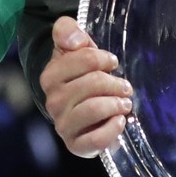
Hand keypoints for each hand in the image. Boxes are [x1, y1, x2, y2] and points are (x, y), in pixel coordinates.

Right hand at [39, 15, 132, 157]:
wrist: (81, 109)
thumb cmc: (81, 74)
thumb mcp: (74, 46)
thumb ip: (67, 30)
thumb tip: (75, 40)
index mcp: (50, 76)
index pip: (83, 59)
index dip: (103, 58)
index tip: (112, 62)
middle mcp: (53, 101)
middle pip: (92, 83)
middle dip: (114, 82)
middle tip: (124, 86)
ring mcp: (63, 125)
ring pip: (93, 109)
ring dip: (115, 103)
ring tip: (125, 103)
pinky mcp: (76, 145)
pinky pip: (95, 140)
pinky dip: (112, 129)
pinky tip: (120, 121)